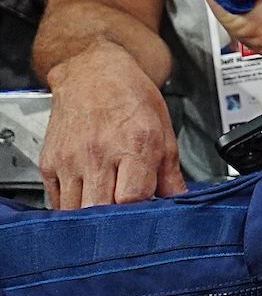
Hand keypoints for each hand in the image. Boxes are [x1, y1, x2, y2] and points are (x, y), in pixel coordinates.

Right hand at [42, 45, 184, 207]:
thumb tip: (179, 204)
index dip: (142, 214)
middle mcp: (98, 154)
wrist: (93, 74)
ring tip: (108, 209)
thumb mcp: (165, 134)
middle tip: (128, 220)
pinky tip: (89, 198)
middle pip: (101, 210)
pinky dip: (73, 207)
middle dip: (117, 221)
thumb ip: (171, 175)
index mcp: (133, 146)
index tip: (148, 215)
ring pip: (76, 211)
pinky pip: (57, 201)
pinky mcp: (50, 164)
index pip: (132, 199)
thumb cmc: (131, 99)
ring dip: (93, 217)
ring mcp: (70, 160)